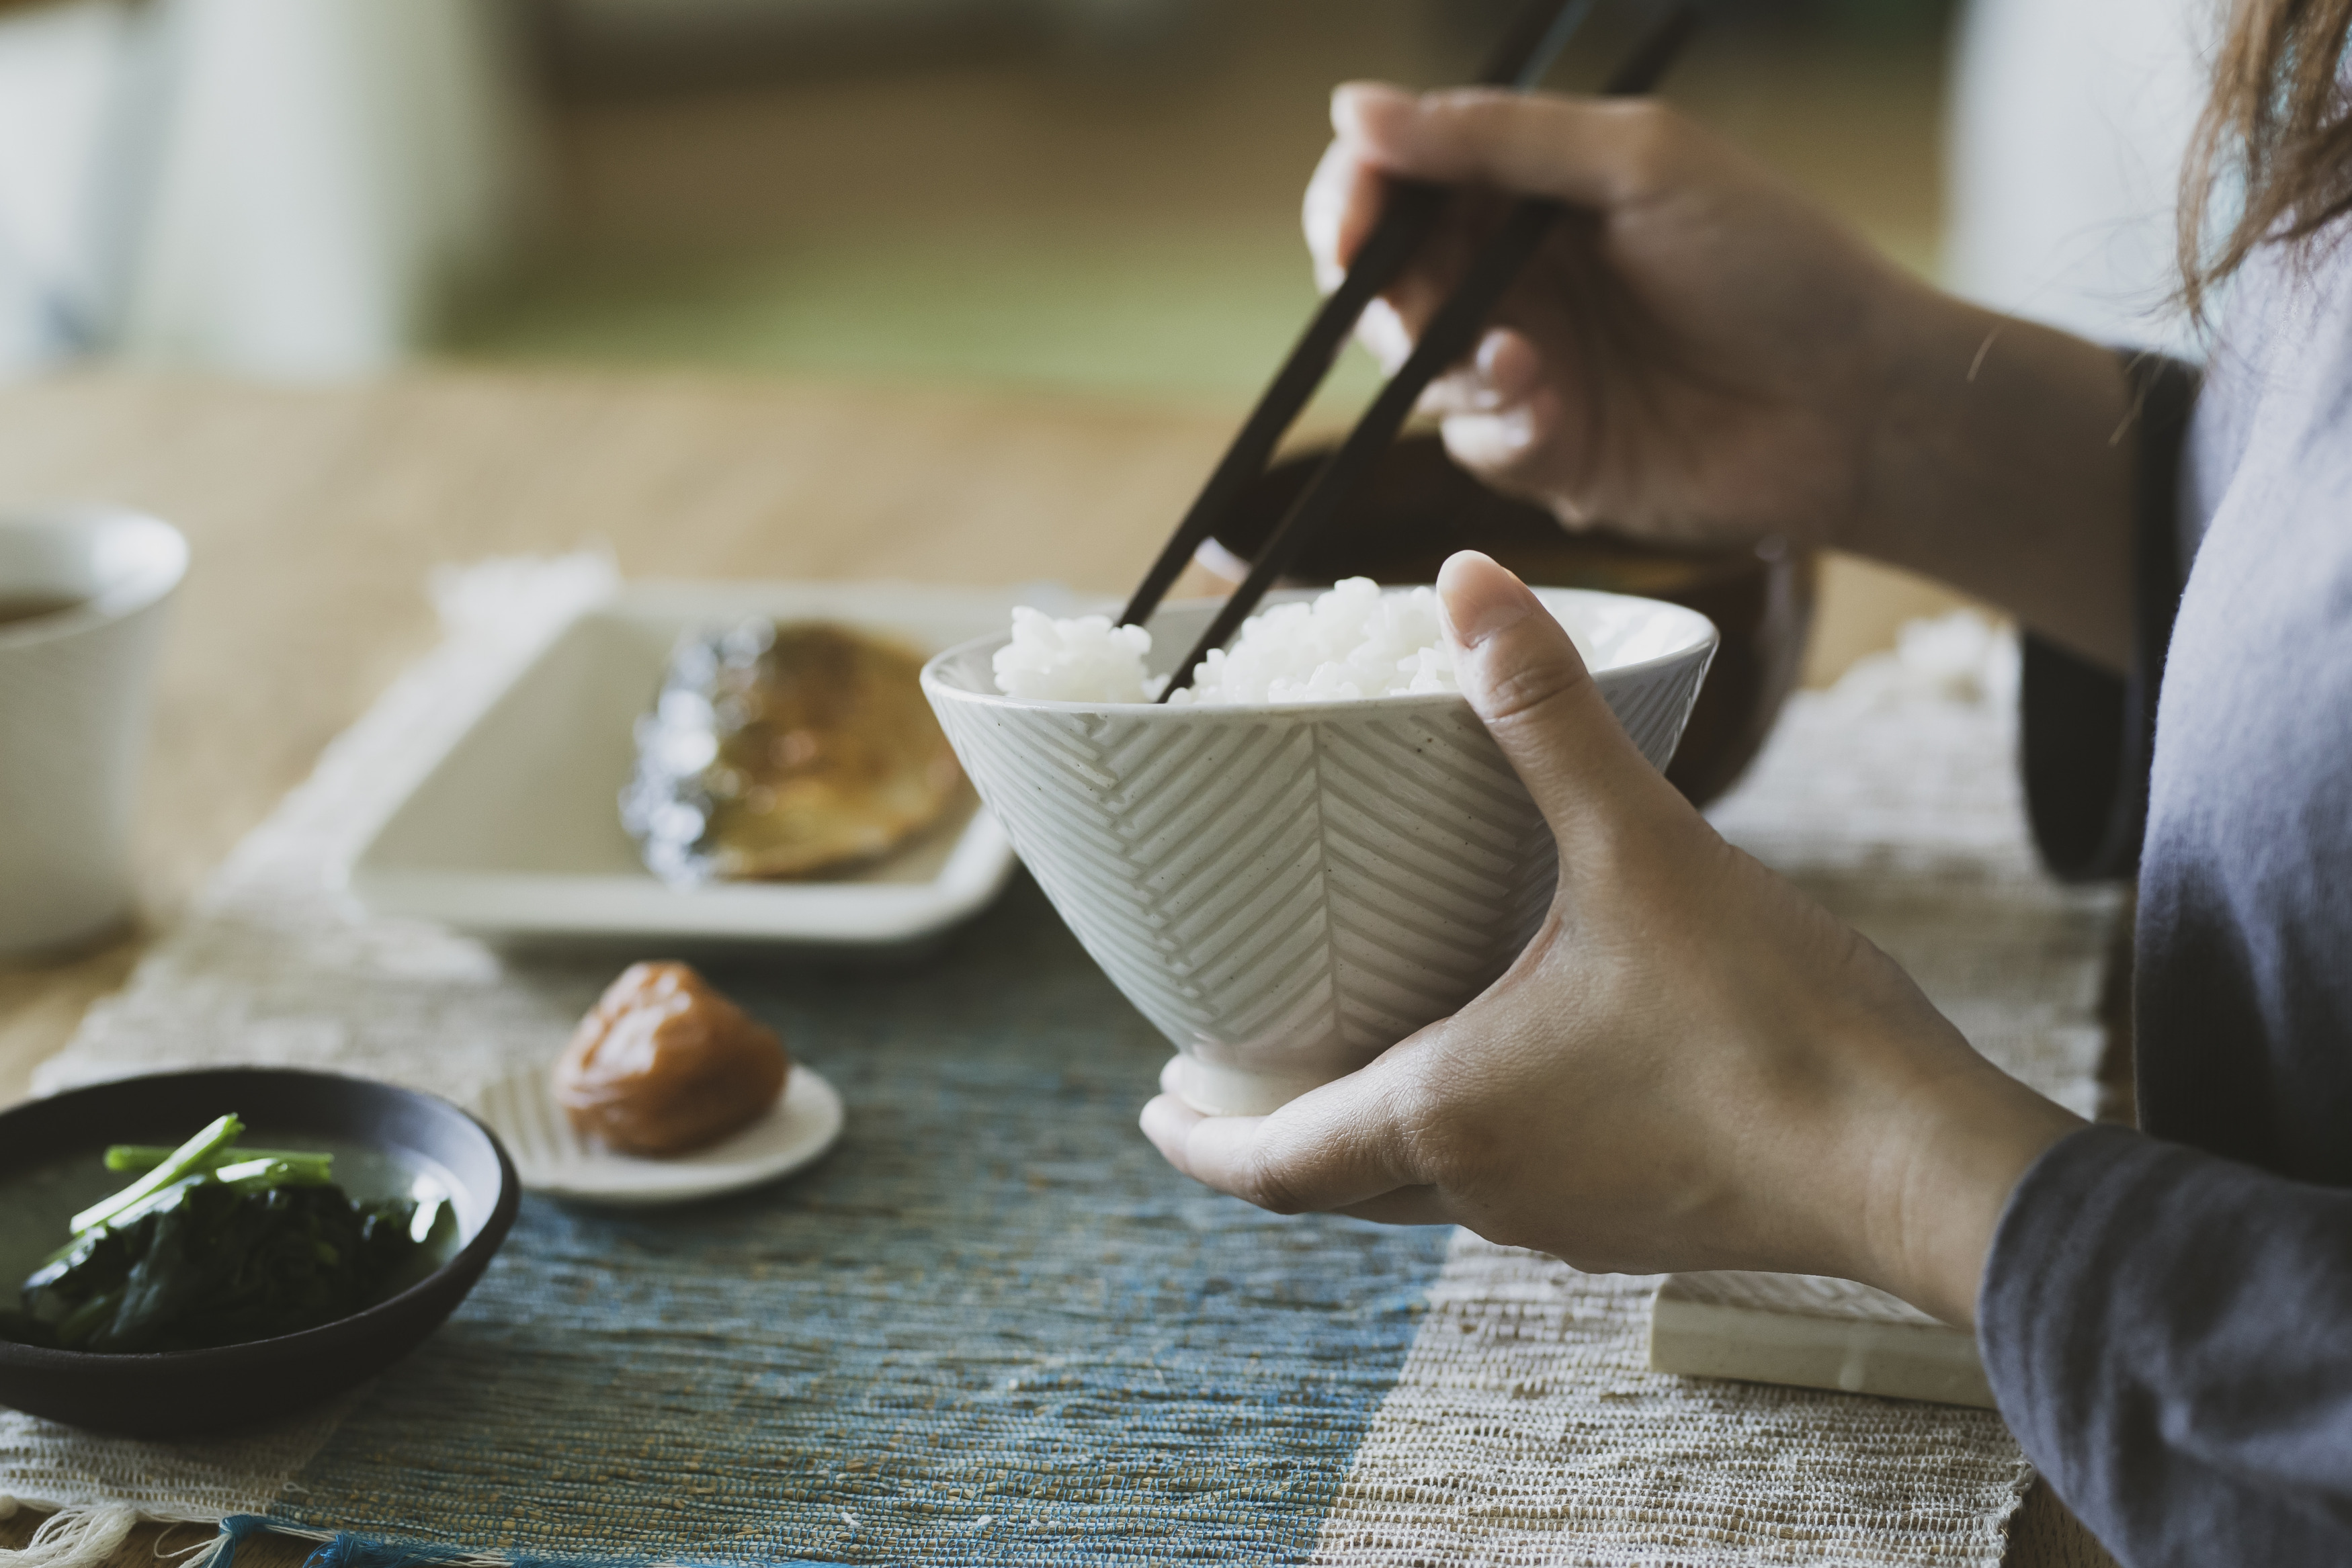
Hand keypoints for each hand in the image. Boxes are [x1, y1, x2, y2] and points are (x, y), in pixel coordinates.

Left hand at [1140, 553, 2082, 1325]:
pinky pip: (1506, 1182)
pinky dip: (1460, 1134)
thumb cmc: (1774, 1028)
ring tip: (1349, 1053)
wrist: (1920, 1166)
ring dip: (1364, 1132)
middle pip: (1331, 1181)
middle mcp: (1486, 1190)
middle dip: (1268, 1128)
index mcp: (1447, 1117)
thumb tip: (1469, 583)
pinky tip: (1502, 1065)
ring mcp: (1562, 1219)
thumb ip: (1548, 717)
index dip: (1197, 1139)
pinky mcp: (1632, 1217)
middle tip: (1227, 1071)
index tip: (1153, 1107)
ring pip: (1420, 1186)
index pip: (1270, 1162)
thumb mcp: (1643, 849)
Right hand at [1307, 82, 1916, 550]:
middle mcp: (1517, 275)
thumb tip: (1352, 107)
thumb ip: (1493, 137)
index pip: (1398, 182)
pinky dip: (1500, 428)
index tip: (1348, 229)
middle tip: (1432, 313)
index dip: (1352, 201)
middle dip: (1390, 297)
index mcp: (1532, 190)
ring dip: (1452, 366)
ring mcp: (1527, 366)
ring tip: (1529, 366)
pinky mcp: (1546, 451)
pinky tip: (1557, 414)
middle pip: (1385, 281)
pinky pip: (1472, 443)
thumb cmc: (1774, 263)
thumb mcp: (1637, 162)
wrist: (1856, 403)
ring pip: (1417, 369)